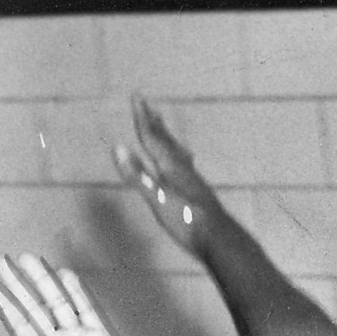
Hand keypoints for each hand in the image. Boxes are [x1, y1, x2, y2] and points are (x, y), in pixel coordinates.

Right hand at [113, 98, 224, 253]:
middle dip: (153, 120)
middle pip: (165, 139)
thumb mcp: (157, 198)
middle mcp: (182, 167)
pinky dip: (178, 154)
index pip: (152, 136)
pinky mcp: (197, 190)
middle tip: (146, 102)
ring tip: (161, 124)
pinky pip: (184, 163)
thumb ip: (137, 174)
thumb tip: (117, 147)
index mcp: (170, 166)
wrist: (219, 239)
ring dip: (166, 135)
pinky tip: (184, 160)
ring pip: (176, 150)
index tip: (136, 96)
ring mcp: (191, 178)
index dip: (142, 117)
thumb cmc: (186, 220)